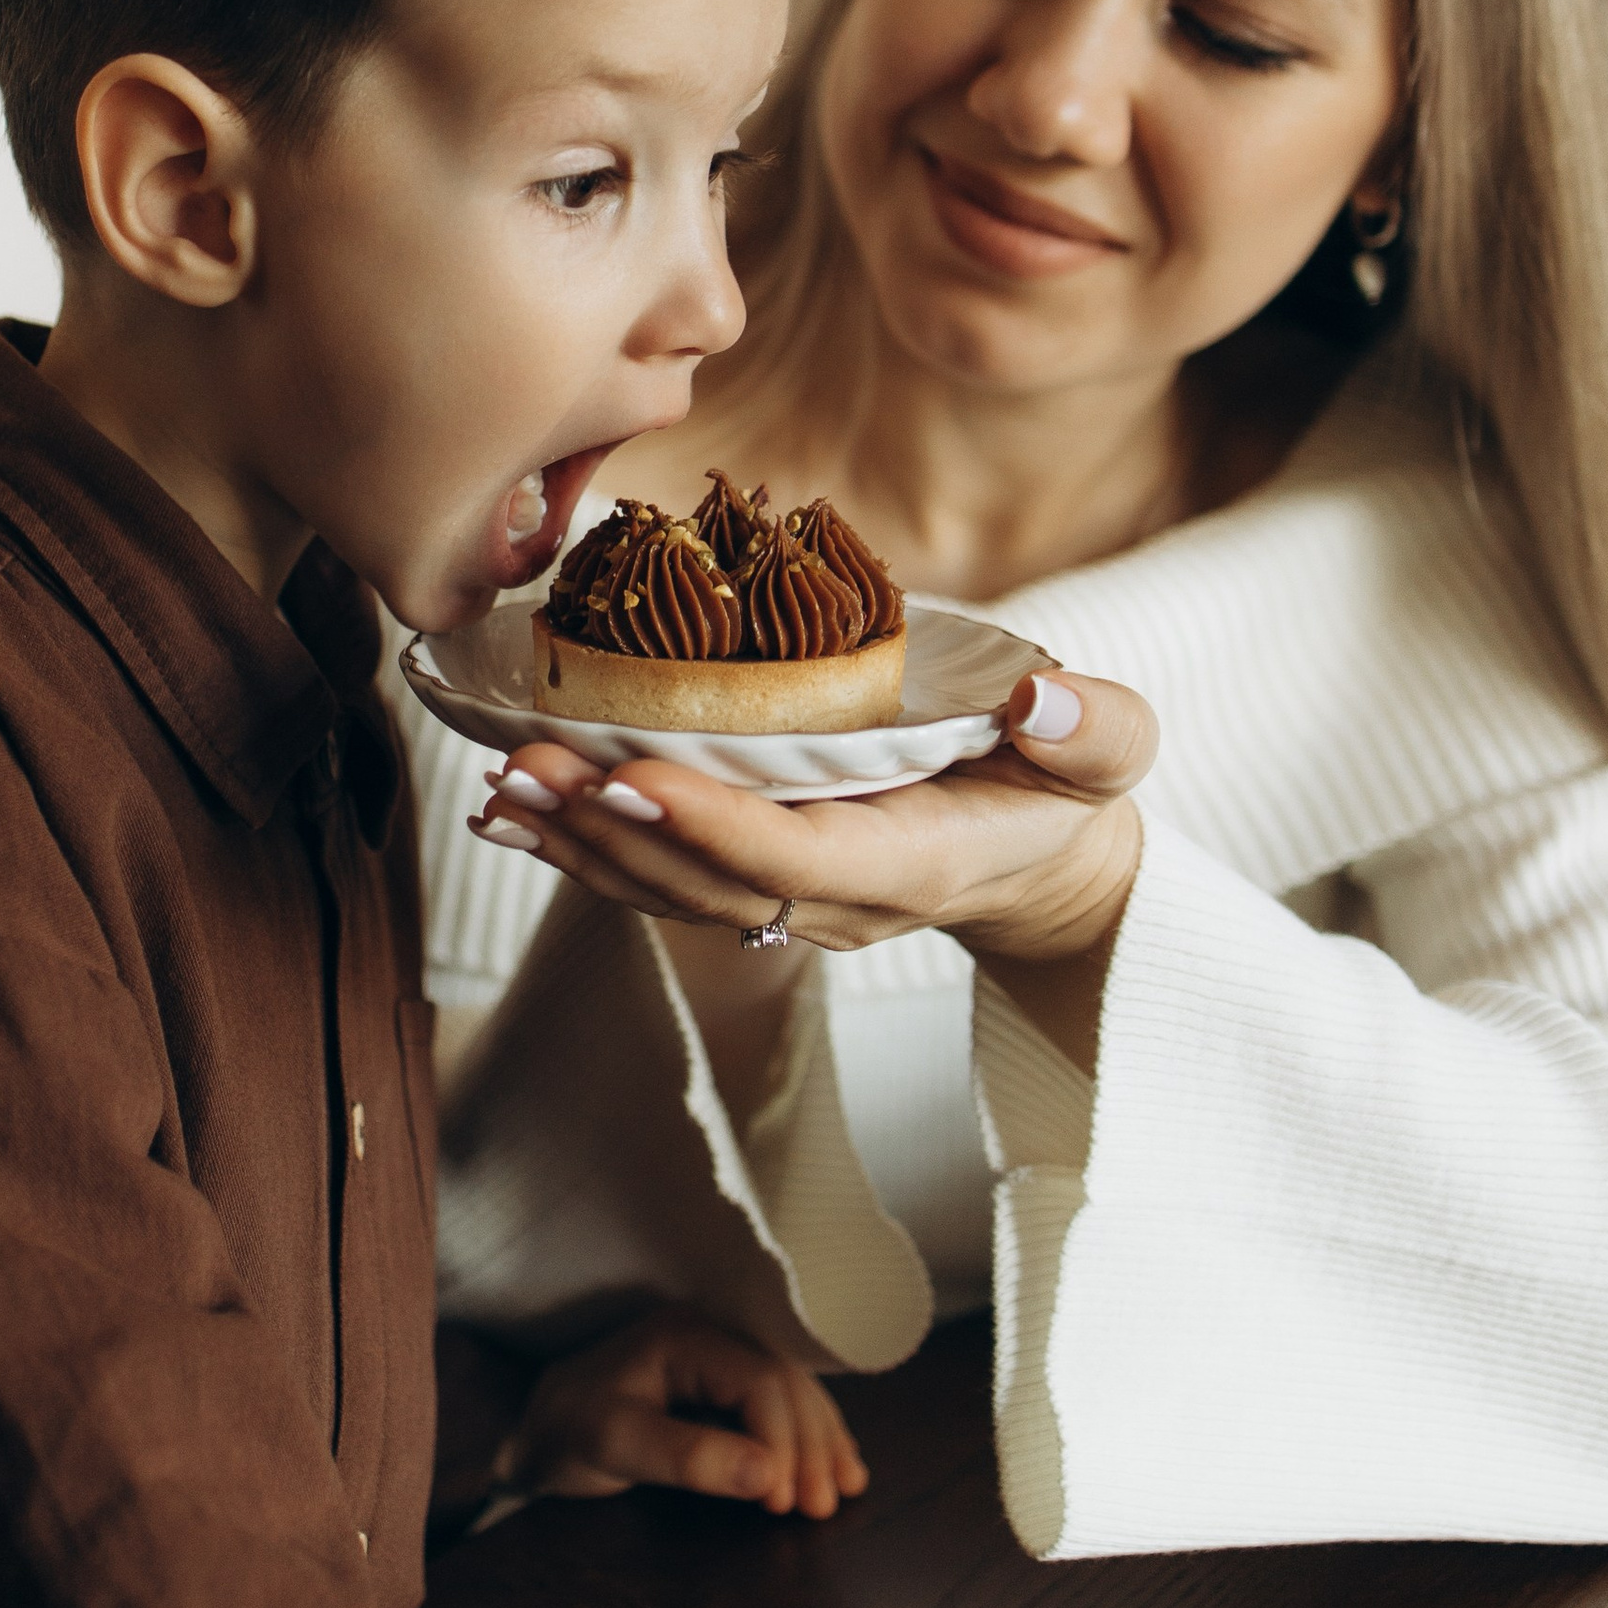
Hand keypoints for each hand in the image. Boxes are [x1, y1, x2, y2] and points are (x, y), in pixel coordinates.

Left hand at [470, 668, 1155, 1065]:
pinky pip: (652, 875)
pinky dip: (579, 845)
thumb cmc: (1061, 790)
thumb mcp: (1106, 753)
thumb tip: (1044, 705)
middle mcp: (830, 902)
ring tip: (502, 785)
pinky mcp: (748, 881)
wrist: (1038, 858)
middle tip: (530, 769)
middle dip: (612, 831)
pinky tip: (511, 806)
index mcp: (910, 865)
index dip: (714, 829)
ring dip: (575, 841)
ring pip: (663, 888)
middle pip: (704, 883)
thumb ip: (1094, 730)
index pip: (796, 860)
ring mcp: (783, 902)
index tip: (636, 780)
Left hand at [498, 1304, 866, 1518]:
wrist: (533, 1434)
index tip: (785, 1501)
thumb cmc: (565, 1435)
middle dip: (810, 1445)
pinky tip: (835, 1466)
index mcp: (683, 1336)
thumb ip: (687, 1457)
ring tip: (844, 1490)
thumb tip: (768, 1474)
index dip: (783, 1441)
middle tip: (821, 1507)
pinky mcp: (719, 1382)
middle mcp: (708, 1334)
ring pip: (790, 1391)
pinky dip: (808, 1436)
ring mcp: (717, 1355)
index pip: (759, 1380)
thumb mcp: (615, 1446)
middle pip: (784, 1383)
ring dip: (821, 1440)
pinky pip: (777, 1403)